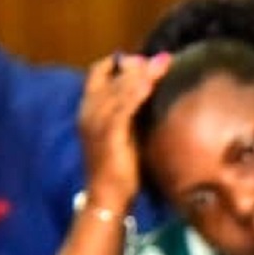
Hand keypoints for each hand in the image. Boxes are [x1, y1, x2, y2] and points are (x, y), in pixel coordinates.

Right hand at [78, 52, 169, 210]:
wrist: (106, 195)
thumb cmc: (118, 166)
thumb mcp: (124, 133)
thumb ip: (131, 113)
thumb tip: (150, 94)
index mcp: (90, 110)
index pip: (98, 74)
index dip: (118, 64)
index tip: (142, 59)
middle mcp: (90, 111)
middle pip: (112, 78)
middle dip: (138, 66)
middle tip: (163, 59)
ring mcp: (97, 122)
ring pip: (118, 89)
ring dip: (141, 75)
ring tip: (161, 64)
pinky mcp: (108, 134)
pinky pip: (122, 109)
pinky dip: (135, 94)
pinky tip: (150, 84)